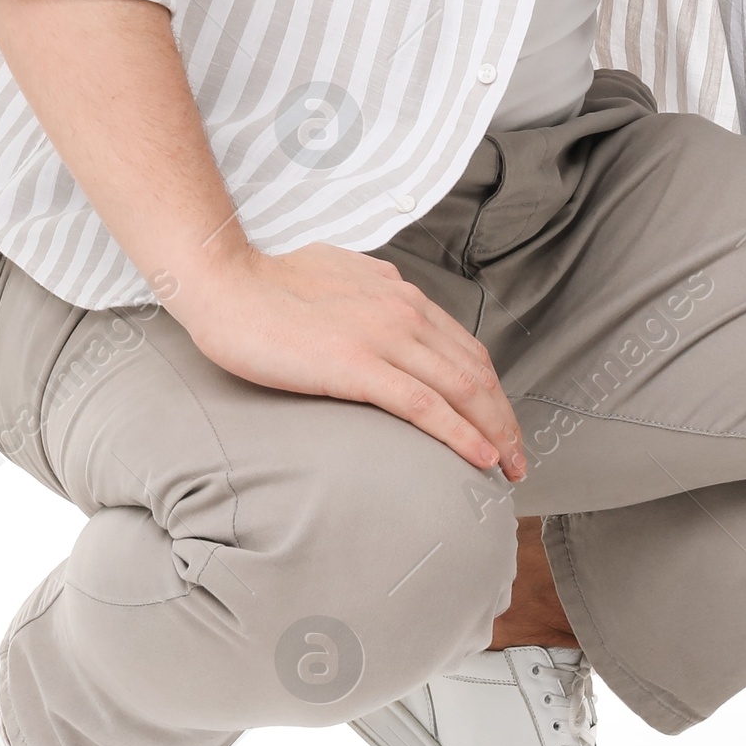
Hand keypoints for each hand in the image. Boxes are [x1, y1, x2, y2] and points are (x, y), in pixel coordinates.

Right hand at [167, 235, 526, 481]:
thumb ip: (368, 297)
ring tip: (511, 467)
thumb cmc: (267, 284)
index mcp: (400, 292)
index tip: (501, 422)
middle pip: (475, 371)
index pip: (464, 346)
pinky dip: (461, 434)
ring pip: (462, 389)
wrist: (224, 281)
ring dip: (496, 432)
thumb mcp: (337, 277)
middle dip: (505, 419)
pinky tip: (480, 458)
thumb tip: (381, 311)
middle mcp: (405, 310)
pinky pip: (426, 406)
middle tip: (520, 458)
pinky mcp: (359, 365)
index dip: (490, 390)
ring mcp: (385, 336)